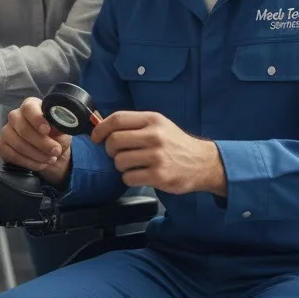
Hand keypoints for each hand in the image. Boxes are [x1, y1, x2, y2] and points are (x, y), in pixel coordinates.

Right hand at [0, 97, 71, 186]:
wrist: (49, 152)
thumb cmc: (56, 135)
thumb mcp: (62, 128)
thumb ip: (60, 124)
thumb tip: (62, 123)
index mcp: (30, 106)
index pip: (29, 108)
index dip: (37, 119)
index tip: (47, 130)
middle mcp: (15, 116)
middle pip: (23, 129)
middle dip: (42, 143)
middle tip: (56, 151)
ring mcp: (6, 131)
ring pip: (18, 144)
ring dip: (37, 155)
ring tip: (51, 159)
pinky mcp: (2, 146)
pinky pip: (13, 155)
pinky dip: (29, 162)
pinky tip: (40, 164)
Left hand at [92, 111, 225, 194]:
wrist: (203, 163)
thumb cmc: (175, 144)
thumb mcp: (159, 125)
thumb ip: (134, 125)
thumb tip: (102, 127)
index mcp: (152, 119)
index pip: (117, 119)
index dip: (101, 129)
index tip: (96, 138)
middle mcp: (155, 136)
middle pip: (114, 140)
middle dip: (110, 150)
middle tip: (117, 154)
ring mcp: (157, 156)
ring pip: (119, 161)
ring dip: (120, 166)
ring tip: (132, 165)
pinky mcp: (159, 175)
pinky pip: (128, 178)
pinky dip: (129, 178)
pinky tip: (140, 175)